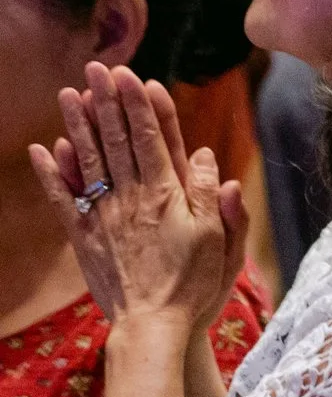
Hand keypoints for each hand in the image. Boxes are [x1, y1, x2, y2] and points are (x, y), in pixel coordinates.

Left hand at [30, 65, 244, 338]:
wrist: (153, 328)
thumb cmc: (195, 284)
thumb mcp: (221, 239)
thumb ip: (212, 196)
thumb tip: (202, 155)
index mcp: (168, 196)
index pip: (151, 139)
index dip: (141, 105)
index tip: (132, 76)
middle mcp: (132, 199)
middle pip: (118, 141)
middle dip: (108, 102)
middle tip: (99, 68)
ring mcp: (104, 217)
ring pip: (90, 162)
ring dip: (79, 125)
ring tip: (70, 93)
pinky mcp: (85, 238)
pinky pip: (65, 201)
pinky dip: (53, 174)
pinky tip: (45, 148)